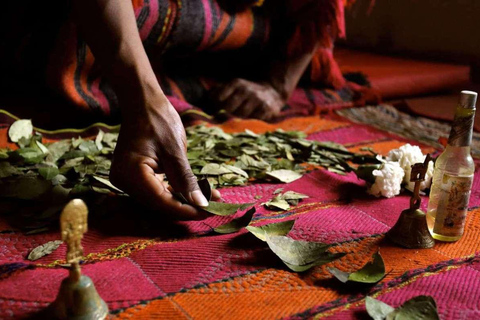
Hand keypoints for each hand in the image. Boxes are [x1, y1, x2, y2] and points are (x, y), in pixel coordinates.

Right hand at [110, 89, 219, 219]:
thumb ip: (186, 180)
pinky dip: (175, 191)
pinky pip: (156, 189)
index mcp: (131, 174)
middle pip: (160, 204)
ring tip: (209, 200)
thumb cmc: (158, 120)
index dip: (187, 210)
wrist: (142, 101)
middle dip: (187, 206)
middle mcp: (124, 181)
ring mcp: (127, 179)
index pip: (162, 202)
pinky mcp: (134, 176)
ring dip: (183, 200)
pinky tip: (194, 192)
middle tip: (214, 206)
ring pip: (159, 199)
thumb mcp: (175, 150)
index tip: (210, 211)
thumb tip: (201, 204)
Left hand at [211, 78, 285, 120]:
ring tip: (245, 111)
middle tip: (233, 111)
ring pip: (241, 115)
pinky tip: (256, 112)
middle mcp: (246, 90)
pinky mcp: (266, 108)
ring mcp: (256, 99)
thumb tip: (207, 97)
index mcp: (236, 83)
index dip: (216, 105)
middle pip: (228, 108)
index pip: (218, 97)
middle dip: (229, 112)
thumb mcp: (235, 86)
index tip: (219, 107)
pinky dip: (254, 118)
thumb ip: (220, 90)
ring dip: (241, 116)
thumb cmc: (248, 91)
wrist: (273, 91)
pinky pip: (254, 118)